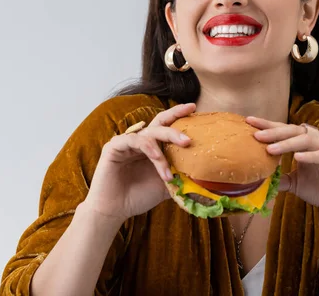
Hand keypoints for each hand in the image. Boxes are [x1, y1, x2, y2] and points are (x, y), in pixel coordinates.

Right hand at [82, 103, 195, 222]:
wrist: (114, 210)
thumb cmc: (138, 197)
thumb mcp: (165, 186)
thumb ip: (180, 177)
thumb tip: (204, 177)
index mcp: (152, 146)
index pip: (167, 126)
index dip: (179, 115)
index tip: (194, 108)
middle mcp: (140, 140)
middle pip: (160, 123)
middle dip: (175, 122)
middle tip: (188, 138)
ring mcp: (127, 142)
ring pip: (149, 134)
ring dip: (164, 148)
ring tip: (170, 171)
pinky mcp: (114, 146)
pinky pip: (134, 140)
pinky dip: (148, 149)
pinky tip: (157, 159)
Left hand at [246, 116, 318, 220]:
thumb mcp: (293, 182)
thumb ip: (278, 177)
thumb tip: (256, 178)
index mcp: (307, 141)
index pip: (285, 129)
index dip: (268, 125)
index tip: (249, 121)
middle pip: (294, 130)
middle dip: (274, 132)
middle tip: (257, 135)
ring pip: (307, 140)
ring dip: (288, 144)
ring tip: (270, 149)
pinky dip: (309, 156)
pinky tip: (296, 158)